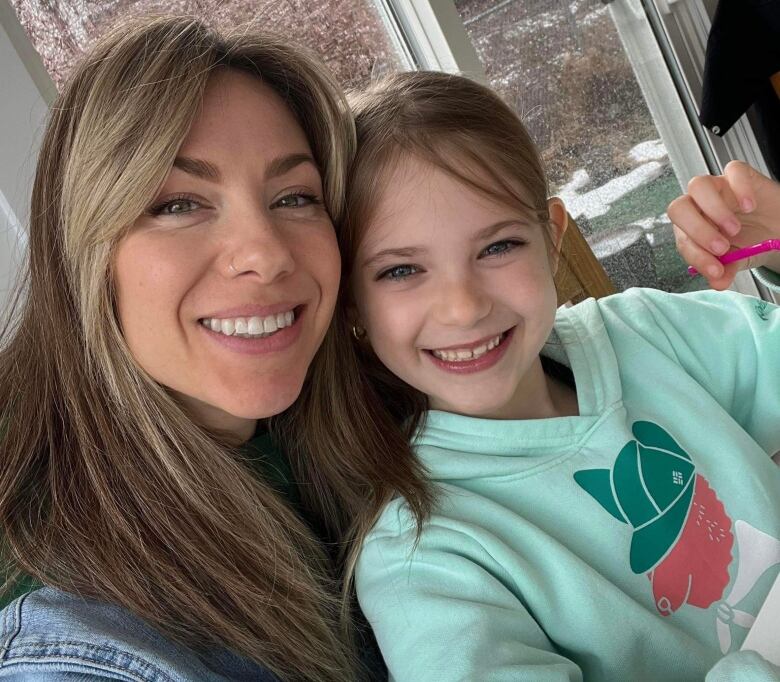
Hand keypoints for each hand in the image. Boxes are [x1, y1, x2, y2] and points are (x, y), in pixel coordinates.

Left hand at [668, 161, 779, 289]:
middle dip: (697, 230)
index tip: (717, 270)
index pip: (682, 240)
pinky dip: (740, 188)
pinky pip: (732, 170)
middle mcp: (699, 206)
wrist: (777, 228)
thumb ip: (725, 270)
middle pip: (678, 208)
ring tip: (735, 229)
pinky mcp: (739, 175)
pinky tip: (751, 207)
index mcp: (691, 229)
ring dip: (714, 210)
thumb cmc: (751, 241)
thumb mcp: (738, 260)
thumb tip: (718, 283)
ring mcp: (717, 188)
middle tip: (722, 247)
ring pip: (698, 186)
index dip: (697, 257)